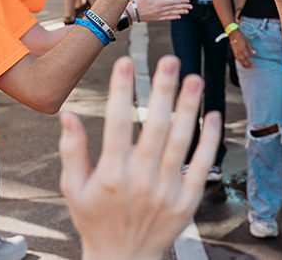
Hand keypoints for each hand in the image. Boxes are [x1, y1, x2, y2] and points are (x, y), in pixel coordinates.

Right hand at [60, 56, 220, 259]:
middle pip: (154, 128)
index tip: (125, 63)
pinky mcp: (187, 201)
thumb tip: (68, 114)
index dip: (120, 92)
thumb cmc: (95, 221)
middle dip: (162, 91)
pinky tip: (213, 115)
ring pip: (180, 142)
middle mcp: (140, 181)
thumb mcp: (73, 190)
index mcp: (110, 175)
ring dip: (189, 109)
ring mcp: (166, 191)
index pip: (115, 124)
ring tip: (194, 79)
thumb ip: (72, 151)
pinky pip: (202, 165)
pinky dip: (209, 141)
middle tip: (170, 60)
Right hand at [134, 0, 192, 20]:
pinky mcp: (156, 18)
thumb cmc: (136, 2)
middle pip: (174, 7)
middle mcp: (160, 9)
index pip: (172, 1)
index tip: (187, 0)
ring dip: (181, 12)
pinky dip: (173, 17)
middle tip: (191, 6)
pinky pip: (167, 18)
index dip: (180, 1)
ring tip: (188, 11)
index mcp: (158, 3)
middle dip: (183, 6)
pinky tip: (179, 17)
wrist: (131, 14)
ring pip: (172, 13)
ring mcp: (159, 14)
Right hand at [229, 30, 255, 67]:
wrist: (233, 34)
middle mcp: (239, 52)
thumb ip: (251, 48)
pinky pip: (237, 58)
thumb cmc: (241, 37)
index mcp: (243, 50)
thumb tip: (255, 53)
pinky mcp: (234, 52)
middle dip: (247, 65)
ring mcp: (236, 52)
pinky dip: (239, 62)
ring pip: (239, 60)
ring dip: (243, 64)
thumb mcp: (248, 42)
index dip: (250, 62)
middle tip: (250, 68)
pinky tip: (241, 63)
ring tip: (246, 67)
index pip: (247, 58)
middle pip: (243, 60)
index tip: (253, 65)